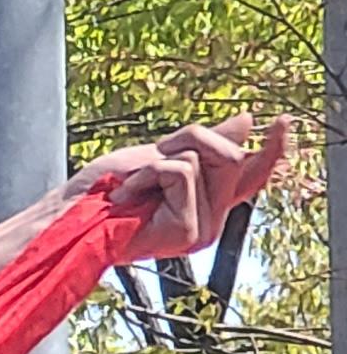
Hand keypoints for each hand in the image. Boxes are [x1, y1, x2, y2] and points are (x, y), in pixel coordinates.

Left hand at [84, 116, 292, 265]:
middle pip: (231, 154)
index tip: (284, 122)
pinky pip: (181, 173)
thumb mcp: (160, 157)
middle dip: (189, 138)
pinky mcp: (189, 233)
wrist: (70, 215)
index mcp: (209, 203)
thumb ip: (203, 145)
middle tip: (153, 154)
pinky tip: (127, 198)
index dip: (272, 150)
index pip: (252, 175)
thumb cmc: (105, 190)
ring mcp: (203, 230)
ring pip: (204, 160)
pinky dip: (149, 173)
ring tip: (132, 185)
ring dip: (160, 159)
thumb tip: (247, 121)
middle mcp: (212, 220)